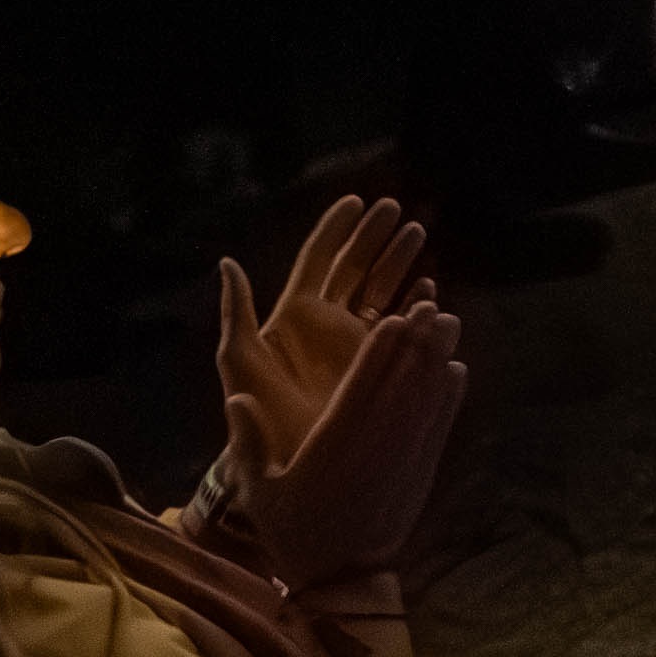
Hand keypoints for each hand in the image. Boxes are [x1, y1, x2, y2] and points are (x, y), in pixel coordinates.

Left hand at [218, 195, 434, 463]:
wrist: (287, 455)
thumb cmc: (257, 409)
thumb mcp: (239, 358)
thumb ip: (237, 310)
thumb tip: (227, 262)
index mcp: (294, 314)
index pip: (318, 259)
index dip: (336, 229)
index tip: (355, 201)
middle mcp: (327, 323)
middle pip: (355, 267)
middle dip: (374, 235)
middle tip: (394, 208)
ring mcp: (354, 343)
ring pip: (380, 290)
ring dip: (399, 261)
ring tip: (417, 232)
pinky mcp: (376, 364)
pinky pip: (399, 326)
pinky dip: (414, 306)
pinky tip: (428, 290)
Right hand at [220, 291, 467, 589]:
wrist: (341, 582)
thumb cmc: (293, 533)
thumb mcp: (259, 492)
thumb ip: (250, 444)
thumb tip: (237, 397)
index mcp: (330, 450)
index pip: (358, 392)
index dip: (377, 355)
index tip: (390, 319)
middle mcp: (372, 451)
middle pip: (399, 388)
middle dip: (416, 345)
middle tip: (431, 306)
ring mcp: (402, 462)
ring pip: (424, 403)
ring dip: (437, 362)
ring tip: (448, 323)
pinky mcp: (421, 475)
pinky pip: (439, 429)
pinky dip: (450, 400)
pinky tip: (458, 371)